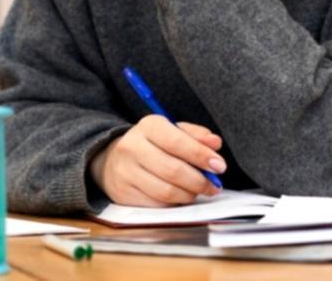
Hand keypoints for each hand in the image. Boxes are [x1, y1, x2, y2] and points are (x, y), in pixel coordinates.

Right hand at [90, 117, 226, 205]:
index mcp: (147, 126)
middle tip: (214, 185)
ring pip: (166, 191)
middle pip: (173, 170)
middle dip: (199, 181)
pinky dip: (174, 203)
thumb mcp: (172, 131)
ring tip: (197, 190)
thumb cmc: (152, 144)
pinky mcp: (123, 194)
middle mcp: (132, 147)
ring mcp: (125, 172)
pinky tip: (180, 196)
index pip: (176, 142)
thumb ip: (195, 136)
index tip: (220, 166)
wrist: (112, 159)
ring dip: (189, 194)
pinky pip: (157, 205)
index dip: (201, 156)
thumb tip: (215, 144)